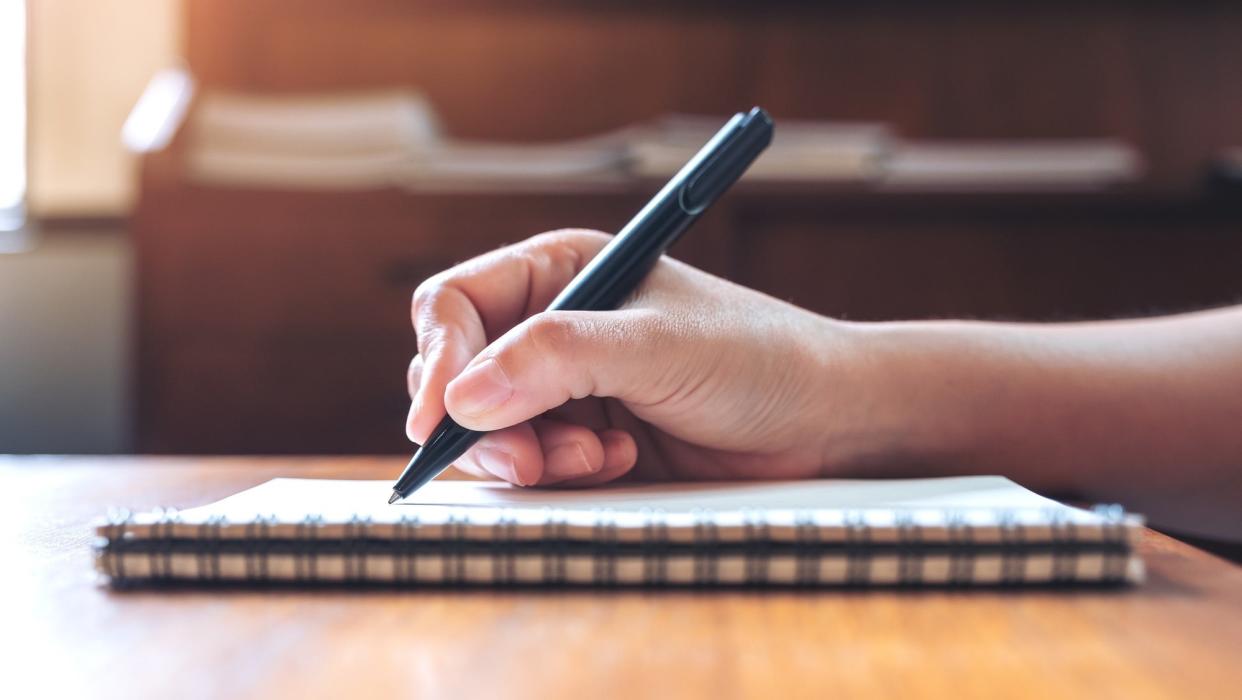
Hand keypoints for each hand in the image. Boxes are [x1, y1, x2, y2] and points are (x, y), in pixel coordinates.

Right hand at [406, 229, 870, 486]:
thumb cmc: (756, 357)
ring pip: (488, 432)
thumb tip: (462, 395)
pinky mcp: (583, 441)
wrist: (822, 421)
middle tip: (530, 461)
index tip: (440, 419)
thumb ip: (558, 359)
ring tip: (599, 459)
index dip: (437, 360)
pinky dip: (561, 475)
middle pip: (458, 376)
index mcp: (560, 271)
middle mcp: (552, 326)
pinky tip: (618, 464)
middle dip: (486, 425)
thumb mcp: (657, 347)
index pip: (455, 306)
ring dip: (531, 456)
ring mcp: (565, 388)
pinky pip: (531, 467)